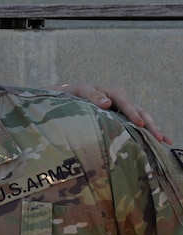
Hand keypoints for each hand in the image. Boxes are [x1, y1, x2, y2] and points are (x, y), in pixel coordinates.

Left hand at [54, 83, 170, 143]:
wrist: (70, 97)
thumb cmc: (75, 94)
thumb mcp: (81, 91)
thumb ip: (92, 96)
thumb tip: (106, 102)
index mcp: (114, 93)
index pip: (126, 104)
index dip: (133, 113)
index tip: (139, 123)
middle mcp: (123, 101)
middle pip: (140, 112)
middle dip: (150, 125)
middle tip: (159, 137)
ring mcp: (125, 111)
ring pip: (143, 119)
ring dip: (154, 129)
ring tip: (165, 141)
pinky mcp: (123, 119)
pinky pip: (137, 125)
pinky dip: (147, 133)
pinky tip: (157, 143)